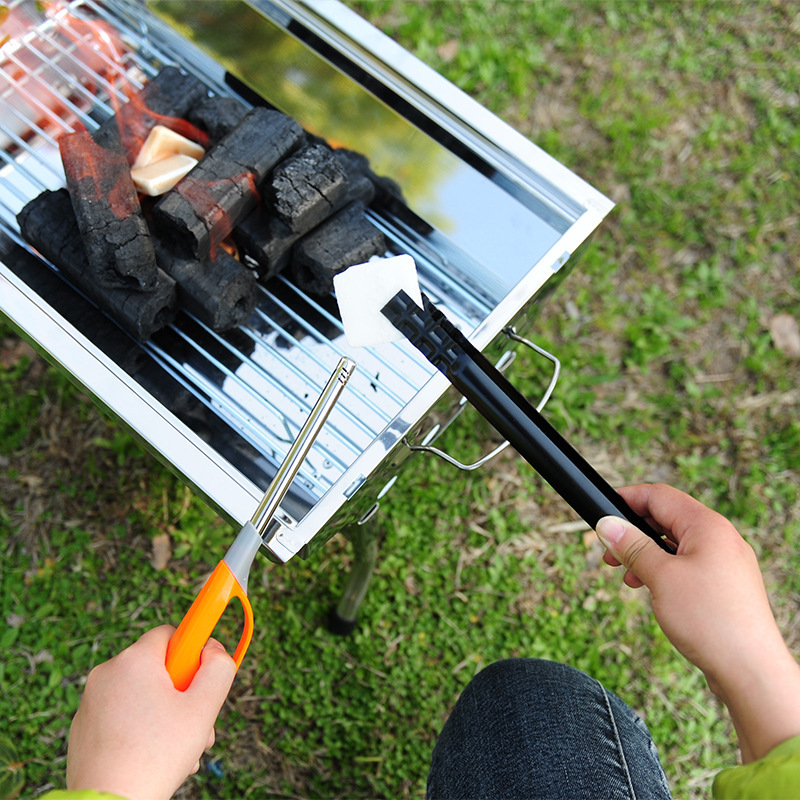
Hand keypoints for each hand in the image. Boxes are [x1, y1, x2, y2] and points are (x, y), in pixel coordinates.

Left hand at [66, 625, 235, 799]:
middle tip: (195, 721)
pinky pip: (121, 716)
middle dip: (182, 691)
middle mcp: (107, 672)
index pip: (171, 633)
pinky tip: (152, 757)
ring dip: (164, 714)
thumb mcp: (204, 707)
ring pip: (140, 695)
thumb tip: (214, 649)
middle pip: (158, 668)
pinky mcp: (82, 728)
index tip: (202, 675)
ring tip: (177, 748)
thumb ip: (219, 667)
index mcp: (135, 660)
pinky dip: (139, 729)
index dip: (192, 652)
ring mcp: (90, 701)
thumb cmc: (157, 755)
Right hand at [595, 483, 799, 762]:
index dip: (627, 499)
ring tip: (624, 573)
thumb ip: (632, 546)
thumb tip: (607, 524)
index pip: (659, 496)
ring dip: (646, 553)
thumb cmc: (710, 620)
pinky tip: (648, 588)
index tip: (602, 509)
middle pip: (667, 518)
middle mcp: (720, 537)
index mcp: (707, 526)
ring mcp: (725, 561)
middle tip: (608, 550)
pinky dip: (663, 570)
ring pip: (676, 544)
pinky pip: (687, 564)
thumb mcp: (660, 577)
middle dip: (634, 531)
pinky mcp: (725, 584)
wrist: (750, 670)